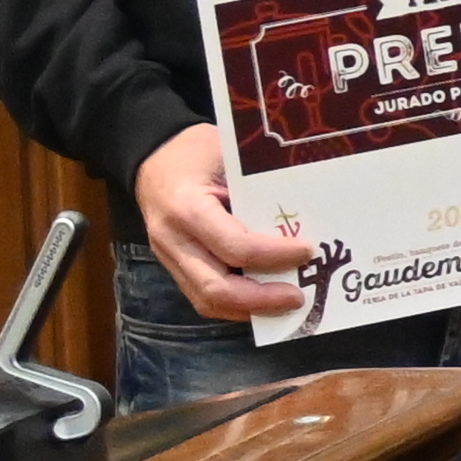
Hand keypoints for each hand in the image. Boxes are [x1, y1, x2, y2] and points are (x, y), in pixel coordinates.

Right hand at [132, 122, 316, 319]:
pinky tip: (263, 299)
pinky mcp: (173, 267)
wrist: (153, 158)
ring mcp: (168, 258)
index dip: (275, 255)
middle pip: (215, 288)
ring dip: (249, 308)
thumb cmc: (196, 152)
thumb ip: (260, 189)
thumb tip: (305, 217)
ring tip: (285, 304)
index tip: (307, 251)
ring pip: (206, 301)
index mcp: (186, 207)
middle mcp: (172, 240)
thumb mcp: (230, 158)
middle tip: (298, 297)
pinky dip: (235, 305)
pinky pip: (202, 296)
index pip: (234, 246)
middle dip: (261, 299)